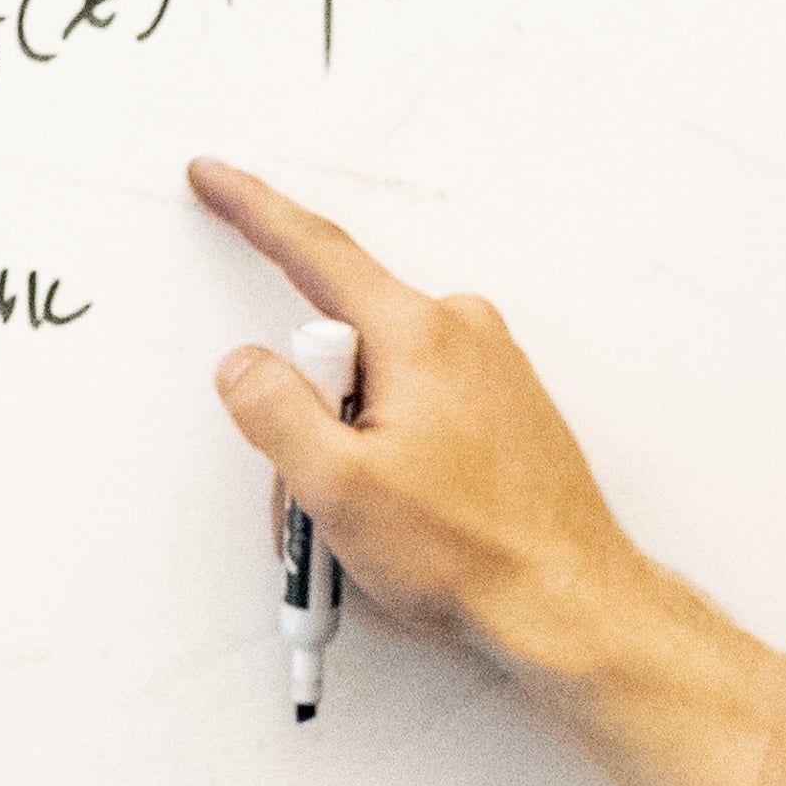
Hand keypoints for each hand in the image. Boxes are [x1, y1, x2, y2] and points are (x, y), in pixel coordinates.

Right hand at [189, 159, 678, 685]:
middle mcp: (461, 334)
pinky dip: (391, 459)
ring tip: (382, 523)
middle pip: (339, 346)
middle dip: (314, 416)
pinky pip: (412, 414)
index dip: (251, 210)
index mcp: (420, 334)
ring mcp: (486, 371)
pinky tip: (413, 519)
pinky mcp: (499, 410)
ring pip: (372, 390)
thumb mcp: (337, 487)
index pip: (315, 251)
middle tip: (339, 487)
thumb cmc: (474, 554)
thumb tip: (244, 367)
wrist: (571, 608)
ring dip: (351, 451)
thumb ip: (272, 410)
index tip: (214, 178)